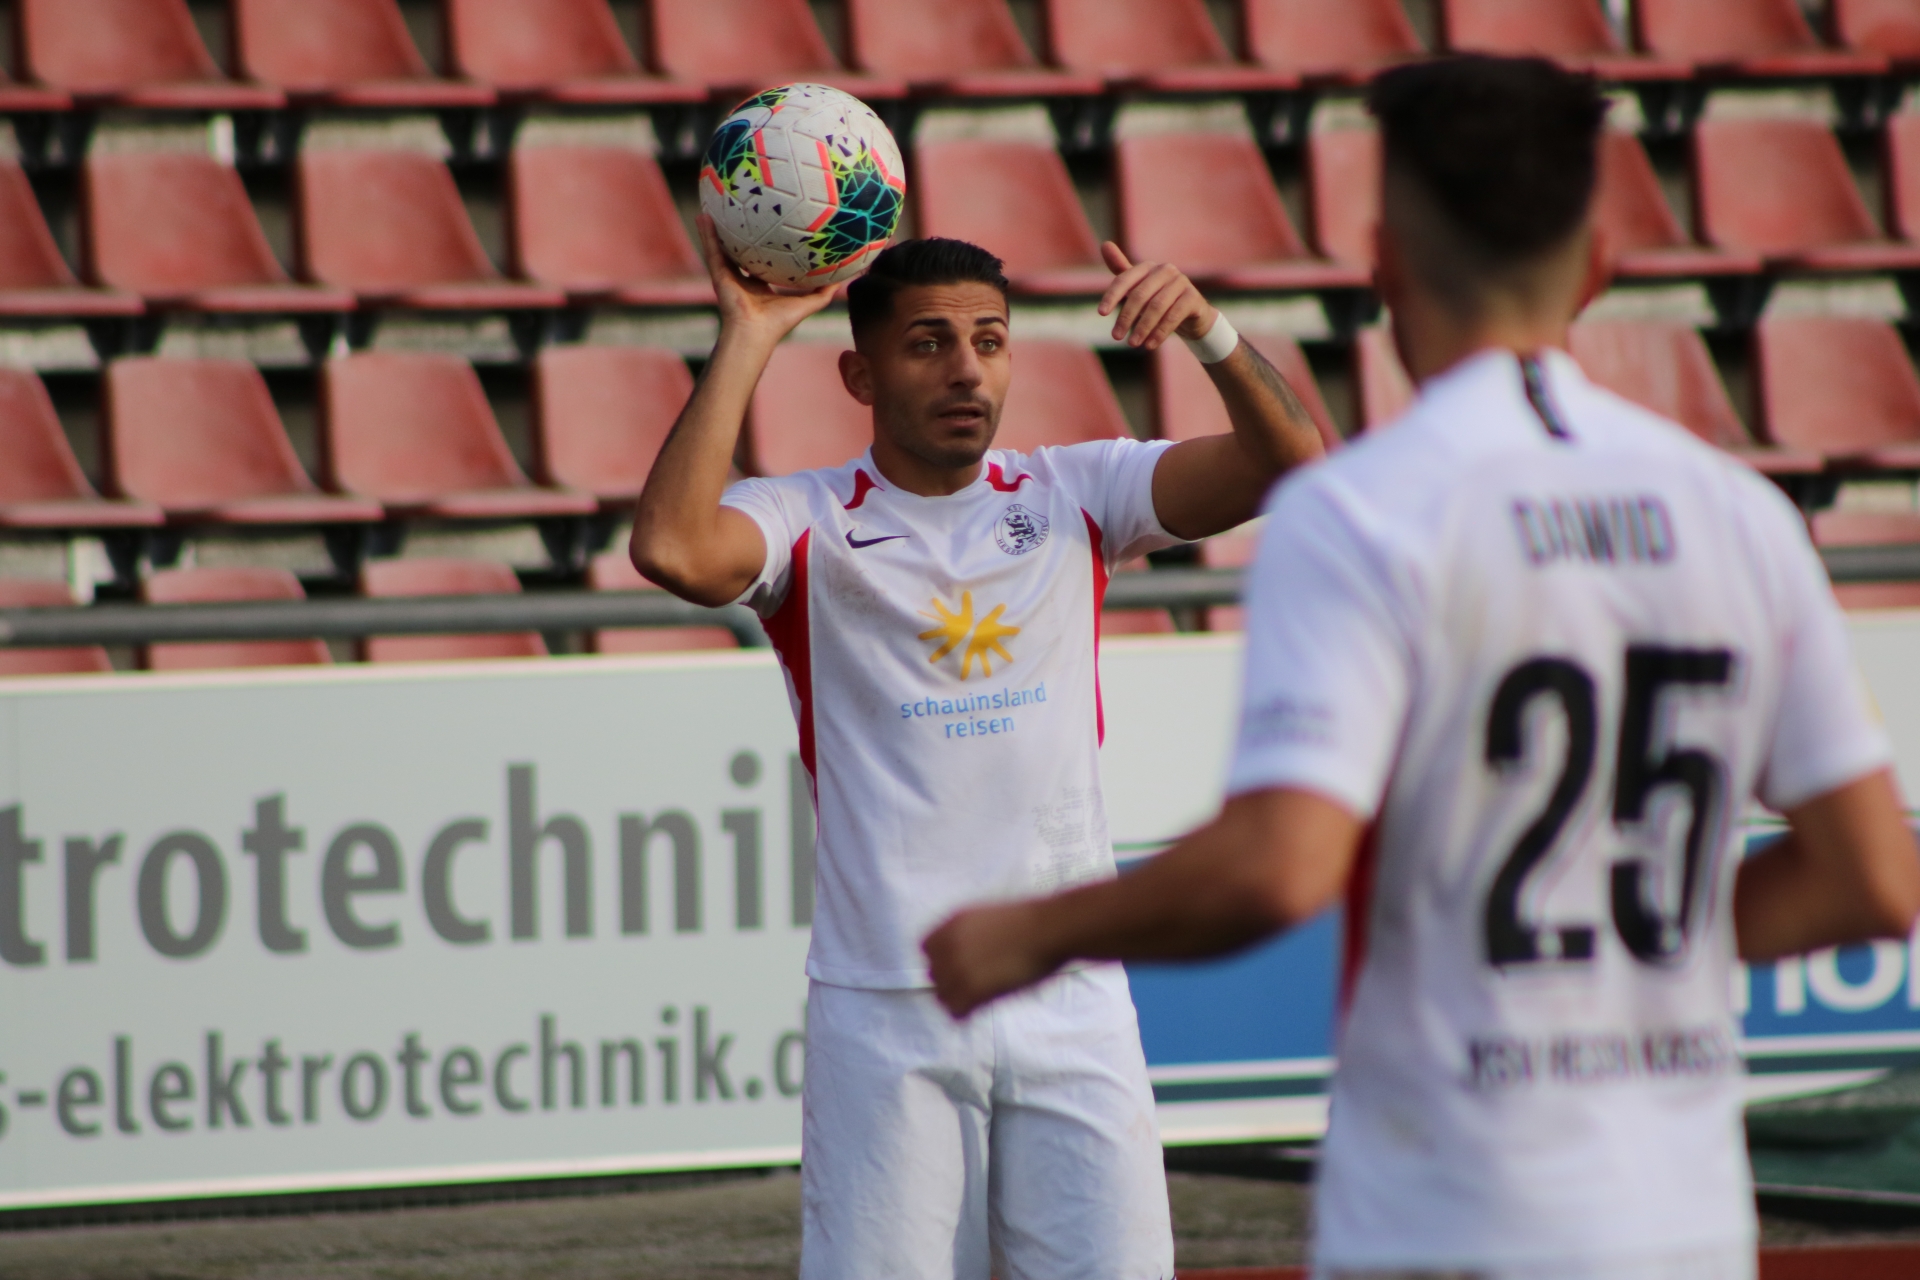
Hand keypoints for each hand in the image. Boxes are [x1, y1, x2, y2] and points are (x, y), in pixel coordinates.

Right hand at [697, 214, 837, 342]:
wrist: (756, 333)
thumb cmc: (780, 321)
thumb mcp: (808, 302)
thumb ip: (824, 291)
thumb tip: (844, 277)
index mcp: (760, 285)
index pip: (761, 261)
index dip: (765, 246)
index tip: (771, 229)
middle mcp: (743, 278)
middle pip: (740, 251)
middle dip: (739, 233)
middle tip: (742, 211)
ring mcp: (728, 276)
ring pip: (722, 246)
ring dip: (717, 228)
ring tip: (715, 205)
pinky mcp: (718, 274)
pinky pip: (711, 250)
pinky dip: (706, 234)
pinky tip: (703, 216)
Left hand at [923, 901, 1062, 1017]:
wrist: (1047, 930)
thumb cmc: (1029, 921)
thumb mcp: (987, 916)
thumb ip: (968, 933)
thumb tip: (967, 951)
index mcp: (952, 924)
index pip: (927, 949)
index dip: (942, 959)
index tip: (959, 965)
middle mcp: (949, 946)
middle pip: (933, 974)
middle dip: (950, 980)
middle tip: (974, 984)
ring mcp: (959, 968)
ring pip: (942, 995)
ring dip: (958, 998)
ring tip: (979, 997)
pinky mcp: (972, 989)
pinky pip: (955, 1011)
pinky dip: (966, 1012)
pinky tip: (982, 1006)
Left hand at [1098, 242, 1218, 351]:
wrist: (1191, 315)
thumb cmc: (1158, 300)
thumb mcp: (1138, 289)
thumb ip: (1121, 273)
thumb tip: (1105, 244)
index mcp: (1148, 267)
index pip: (1124, 279)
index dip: (1111, 296)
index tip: (1101, 313)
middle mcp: (1165, 270)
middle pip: (1139, 295)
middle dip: (1126, 317)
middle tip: (1116, 337)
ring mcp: (1181, 282)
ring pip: (1156, 306)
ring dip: (1142, 327)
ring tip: (1132, 344)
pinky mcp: (1193, 297)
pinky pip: (1173, 316)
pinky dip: (1160, 332)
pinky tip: (1150, 345)